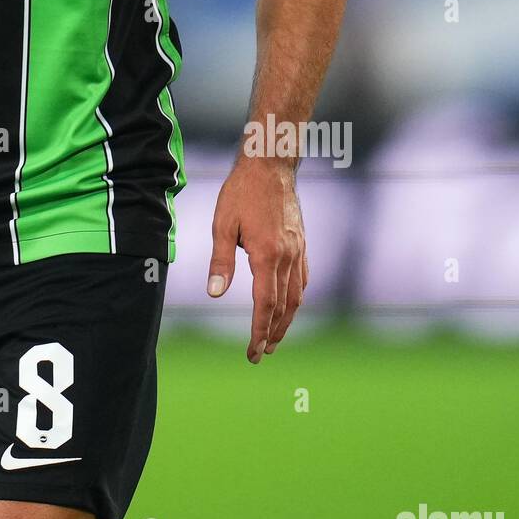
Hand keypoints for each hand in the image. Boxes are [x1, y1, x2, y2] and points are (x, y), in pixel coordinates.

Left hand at [206, 155, 308, 362]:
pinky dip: (295, 299)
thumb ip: (221, 261)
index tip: (253, 352)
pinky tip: (288, 306)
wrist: (270, 164)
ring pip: (297, 296)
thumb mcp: (222, 225)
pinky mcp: (301, 243)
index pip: (265, 305)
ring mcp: (298, 250)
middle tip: (261, 353)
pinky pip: (302, 279)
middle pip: (283, 307)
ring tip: (274, 339)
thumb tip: (215, 294)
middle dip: (273, 334)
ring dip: (286, 321)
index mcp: (266, 254)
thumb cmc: (241, 192)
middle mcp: (287, 256)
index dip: (259, 331)